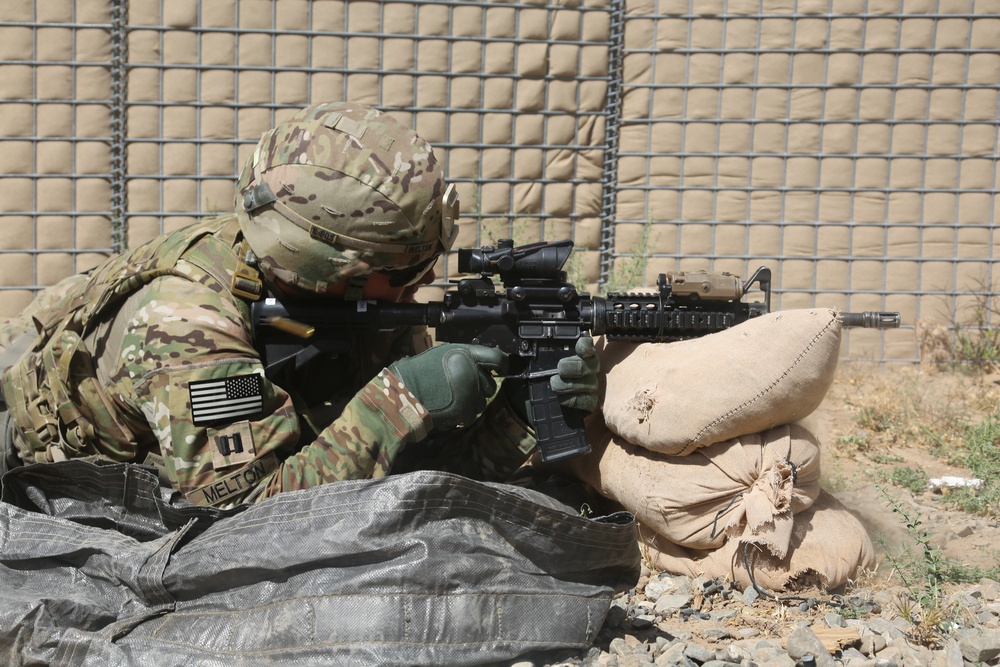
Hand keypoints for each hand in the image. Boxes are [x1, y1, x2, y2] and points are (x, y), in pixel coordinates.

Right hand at [388, 344, 507, 429]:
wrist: (404, 393)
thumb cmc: (420, 372)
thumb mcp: (444, 354)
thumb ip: (465, 358)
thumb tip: (484, 364)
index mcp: (466, 355)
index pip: (497, 358)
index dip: (501, 365)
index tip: (500, 370)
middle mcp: (472, 373)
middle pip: (490, 385)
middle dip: (479, 388)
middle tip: (461, 388)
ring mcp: (470, 393)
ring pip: (481, 402)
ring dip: (471, 402)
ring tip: (451, 398)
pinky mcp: (465, 411)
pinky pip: (471, 415)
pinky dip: (462, 414)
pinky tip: (448, 408)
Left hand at [503, 335, 601, 426]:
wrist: (540, 400)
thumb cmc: (540, 378)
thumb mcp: (535, 364)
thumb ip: (537, 355)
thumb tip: (525, 348)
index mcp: (577, 354)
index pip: (587, 345)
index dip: (586, 345)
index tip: (580, 348)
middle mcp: (588, 368)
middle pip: (593, 364)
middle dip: (577, 366)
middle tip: (561, 368)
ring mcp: (591, 386)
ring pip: (591, 383)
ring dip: (571, 384)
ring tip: (554, 384)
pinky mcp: (590, 402)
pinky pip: (589, 401)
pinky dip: (575, 400)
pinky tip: (562, 398)